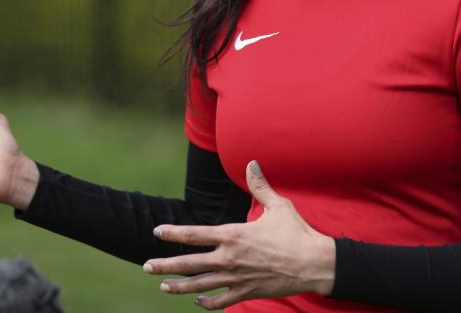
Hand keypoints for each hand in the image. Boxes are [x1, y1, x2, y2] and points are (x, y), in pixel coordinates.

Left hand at [143, 160, 335, 309]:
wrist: (314, 264)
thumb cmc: (297, 233)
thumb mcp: (278, 205)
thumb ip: (260, 185)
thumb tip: (252, 162)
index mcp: (233, 235)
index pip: (194, 234)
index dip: (173, 233)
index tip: (157, 231)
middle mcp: (230, 258)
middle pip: (189, 264)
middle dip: (165, 265)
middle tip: (146, 266)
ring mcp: (237, 278)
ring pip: (200, 285)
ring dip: (179, 287)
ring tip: (163, 286)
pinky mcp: (247, 292)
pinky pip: (221, 301)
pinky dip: (207, 303)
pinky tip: (197, 302)